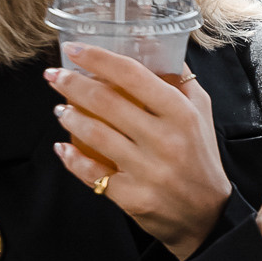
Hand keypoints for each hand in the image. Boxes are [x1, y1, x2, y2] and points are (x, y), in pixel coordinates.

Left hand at [49, 45, 233, 260]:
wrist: (207, 215)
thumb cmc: (200, 157)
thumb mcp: (201, 113)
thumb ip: (179, 80)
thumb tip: (154, 46)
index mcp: (182, 114)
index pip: (134, 75)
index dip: (99, 58)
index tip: (74, 49)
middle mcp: (165, 140)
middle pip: (107, 102)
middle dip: (72, 84)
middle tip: (54, 76)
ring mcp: (148, 170)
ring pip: (95, 134)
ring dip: (69, 117)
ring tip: (61, 109)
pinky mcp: (132, 196)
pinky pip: (91, 173)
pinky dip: (71, 159)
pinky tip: (63, 148)